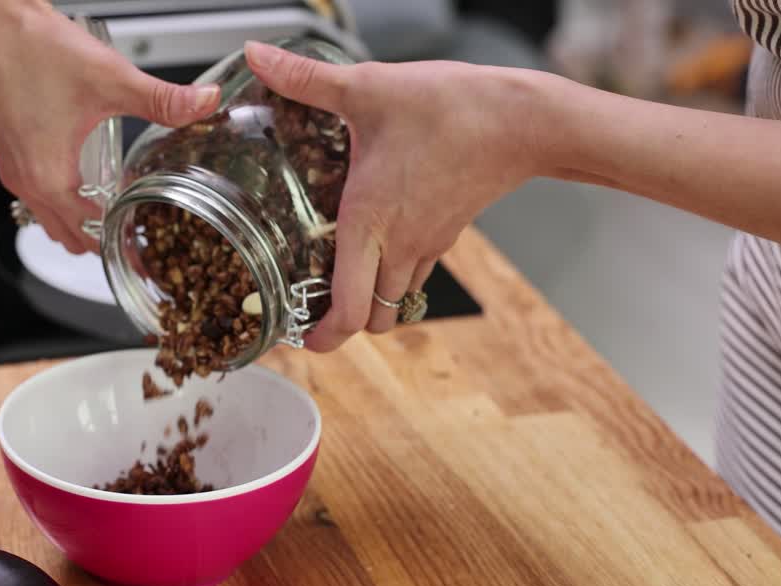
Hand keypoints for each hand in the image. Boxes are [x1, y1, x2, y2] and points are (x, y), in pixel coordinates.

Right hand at [0, 1, 221, 253]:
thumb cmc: (38, 50)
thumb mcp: (112, 80)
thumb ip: (162, 99)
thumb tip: (204, 104)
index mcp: (48, 177)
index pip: (88, 235)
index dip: (119, 243)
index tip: (143, 246)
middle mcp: (25, 181)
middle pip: (67, 236)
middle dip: (101, 240)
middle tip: (136, 230)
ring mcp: (13, 168)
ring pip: (48, 218)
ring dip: (78, 222)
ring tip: (114, 209)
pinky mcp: (8, 152)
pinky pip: (36, 196)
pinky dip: (60, 201)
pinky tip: (86, 181)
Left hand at [245, 41, 540, 348]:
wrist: (524, 119)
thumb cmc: (451, 107)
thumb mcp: (369, 88)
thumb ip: (306, 78)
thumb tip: (257, 54)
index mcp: (370, 222)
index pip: (347, 310)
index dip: (321, 335)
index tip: (295, 335)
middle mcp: (398, 245)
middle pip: (370, 320)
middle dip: (339, 326)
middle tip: (307, 310)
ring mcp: (426, 244)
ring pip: (392, 301)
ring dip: (365, 302)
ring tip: (333, 281)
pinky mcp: (446, 234)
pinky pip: (413, 274)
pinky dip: (390, 277)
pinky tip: (373, 245)